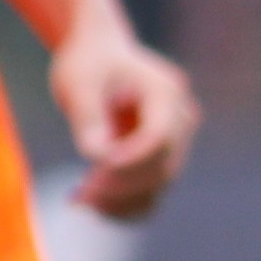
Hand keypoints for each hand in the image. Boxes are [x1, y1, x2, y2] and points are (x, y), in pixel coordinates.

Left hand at [49, 22, 197, 219]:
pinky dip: (126, 204)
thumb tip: (98, 157)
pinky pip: (152, 190)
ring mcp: (177, 139)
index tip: (94, 172)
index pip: (159, 136)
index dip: (131, 159)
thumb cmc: (88, 63)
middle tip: (79, 196)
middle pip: (162, 165)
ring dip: (122, 201)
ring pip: (159, 184)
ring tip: (79, 201)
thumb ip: (88, 117)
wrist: (99, 54)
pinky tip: (93, 205)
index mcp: (166, 91)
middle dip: (121, 186)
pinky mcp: (163, 156)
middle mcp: (181, 117)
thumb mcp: (79, 83)